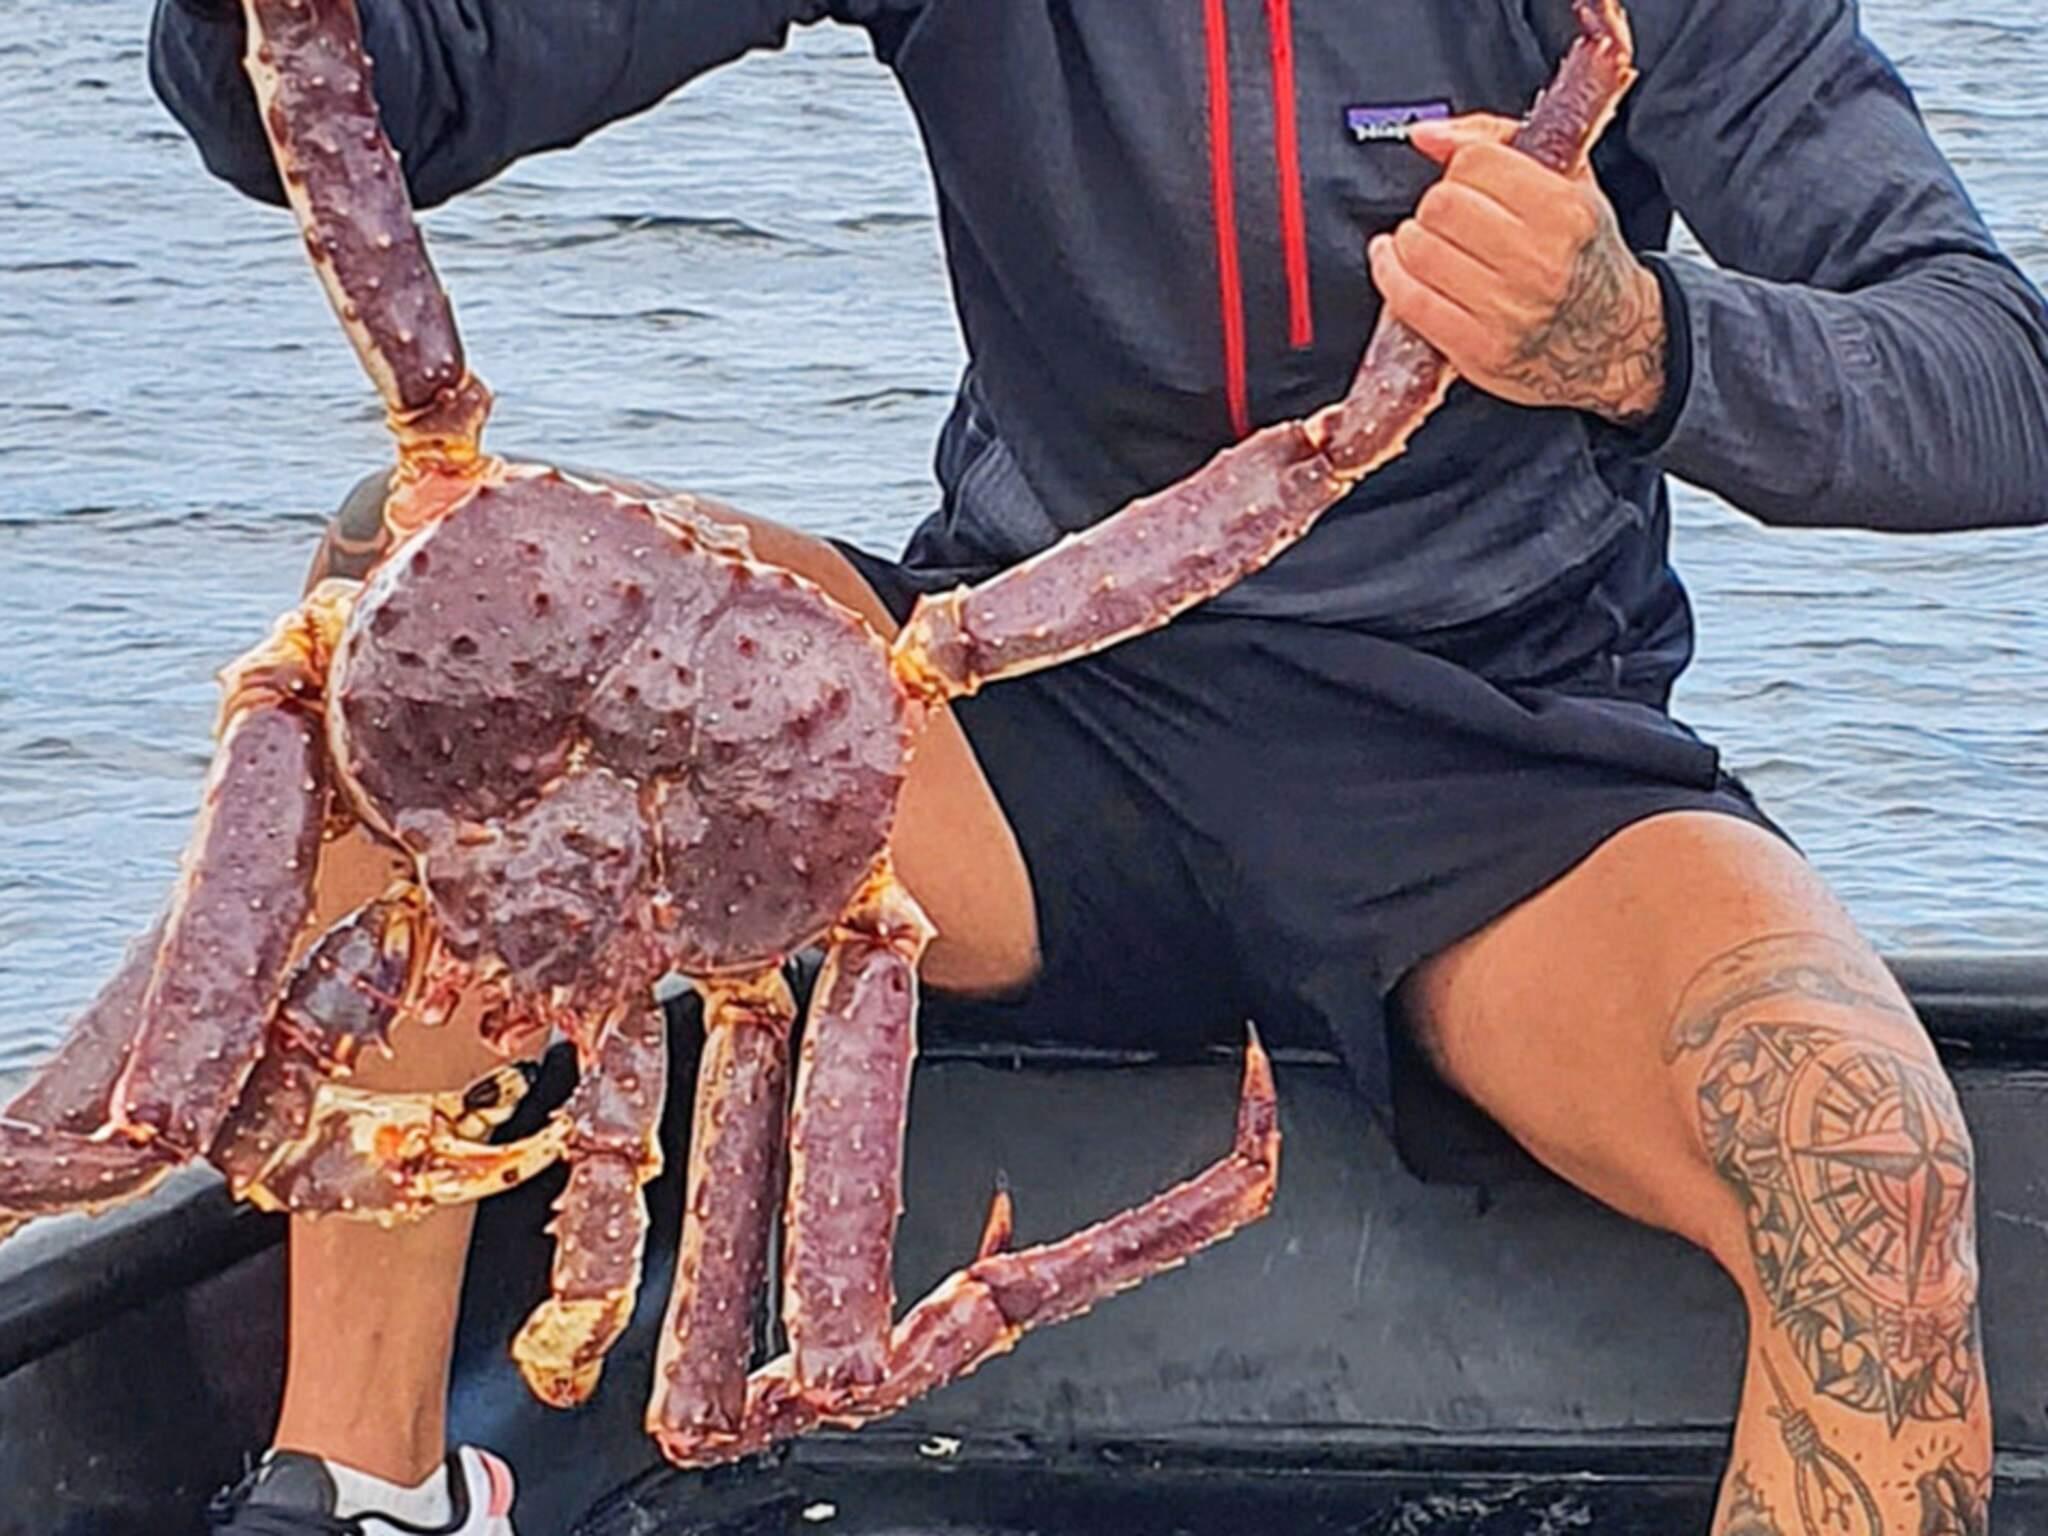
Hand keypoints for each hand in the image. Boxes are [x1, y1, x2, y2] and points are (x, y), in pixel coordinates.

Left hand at [1367, 114, 1668, 426]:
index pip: (1475, 163)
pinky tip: (1396, 264)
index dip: (1461, 168)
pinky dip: (1391, 276)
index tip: (1465, 182)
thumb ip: (1496, 142)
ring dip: (1408, 241)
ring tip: (1425, 242)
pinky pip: (1409, 301)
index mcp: (1566, 213)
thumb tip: (1426, 135)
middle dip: (1434, 206)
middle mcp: (1540, 263)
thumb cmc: (1582, 256)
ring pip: (1419, 251)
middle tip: (1445, 218)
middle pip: (1441, 206)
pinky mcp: (1479, 351)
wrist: (1612, 340)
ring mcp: (1508, 312)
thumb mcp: (1567, 183)